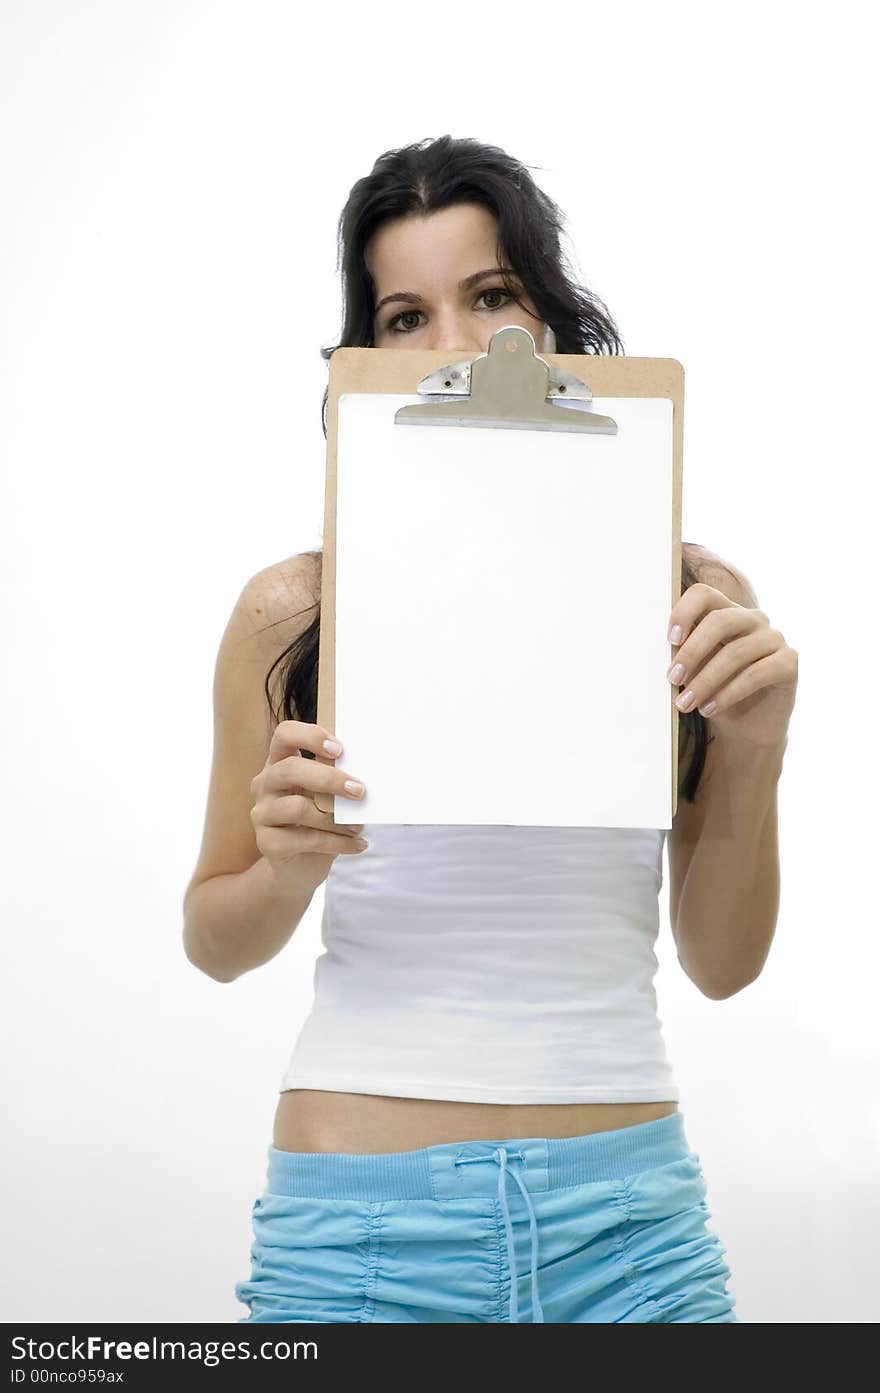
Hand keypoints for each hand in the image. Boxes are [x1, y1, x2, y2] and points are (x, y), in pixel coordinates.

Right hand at [250, 721, 367, 885]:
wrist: (300, 867)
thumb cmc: (318, 823)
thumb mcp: (327, 797)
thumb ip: (336, 782)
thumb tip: (364, 777)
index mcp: (280, 763)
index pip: (284, 734)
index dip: (310, 736)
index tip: (339, 750)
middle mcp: (265, 784)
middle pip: (290, 769)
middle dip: (330, 779)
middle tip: (360, 791)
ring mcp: (262, 813)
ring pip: (297, 807)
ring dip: (334, 819)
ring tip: (358, 827)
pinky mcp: (266, 843)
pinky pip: (306, 839)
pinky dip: (337, 843)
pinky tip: (356, 845)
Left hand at [667, 584, 797, 749]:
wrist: (748, 727)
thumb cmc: (717, 693)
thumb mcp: (695, 673)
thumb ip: (685, 656)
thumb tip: (668, 655)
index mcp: (726, 613)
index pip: (704, 595)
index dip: (685, 611)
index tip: (670, 639)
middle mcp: (753, 619)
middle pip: (720, 620)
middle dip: (692, 651)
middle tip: (672, 678)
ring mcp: (774, 638)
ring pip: (736, 652)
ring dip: (705, 681)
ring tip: (686, 703)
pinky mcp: (789, 662)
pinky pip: (756, 674)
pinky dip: (728, 693)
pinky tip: (709, 708)